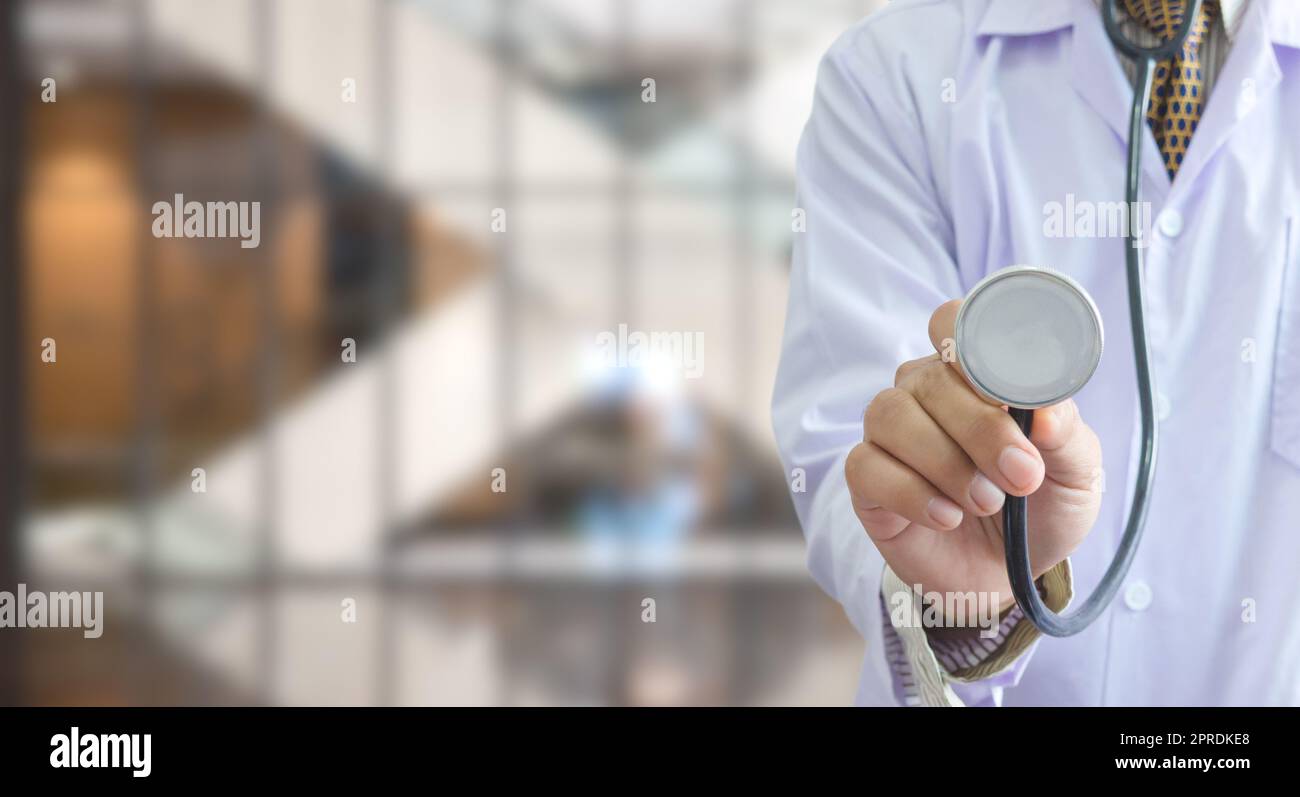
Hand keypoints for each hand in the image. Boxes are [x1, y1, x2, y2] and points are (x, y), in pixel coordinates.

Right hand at [845, 299, 1102, 615]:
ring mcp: (890, 433)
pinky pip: (867, 466)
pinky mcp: (866, 478)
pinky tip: (946, 518)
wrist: (1009, 575)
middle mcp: (924, 391)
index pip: (953, 322)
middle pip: (931, 378)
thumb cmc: (1041, 509)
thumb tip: (1047, 411)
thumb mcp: (1077, 473)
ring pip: (892, 416)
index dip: (974, 344)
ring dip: (945, 463)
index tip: (1012, 393)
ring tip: (987, 504)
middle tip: (1022, 477)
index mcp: (973, 372)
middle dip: (981, 429)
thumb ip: (1067, 434)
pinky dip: (911, 494)